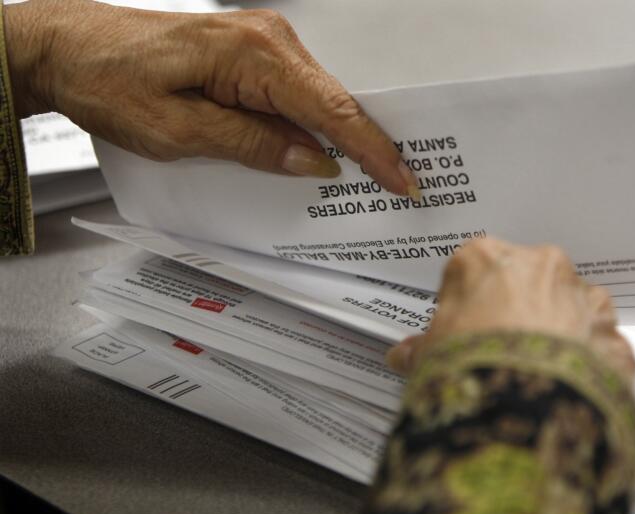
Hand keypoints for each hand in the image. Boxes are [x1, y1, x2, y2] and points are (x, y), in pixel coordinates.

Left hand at [4, 0, 417, 195]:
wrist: (65, 44)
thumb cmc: (107, 77)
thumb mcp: (178, 131)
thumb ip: (252, 146)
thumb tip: (312, 162)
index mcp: (254, 54)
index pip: (333, 110)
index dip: (373, 150)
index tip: (404, 180)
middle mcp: (267, 40)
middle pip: (335, 102)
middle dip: (367, 147)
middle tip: (398, 187)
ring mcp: (260, 43)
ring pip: (317, 100)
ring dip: (338, 139)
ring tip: (367, 178)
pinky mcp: (248, 55)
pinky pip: (293, 95)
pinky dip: (309, 126)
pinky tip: (316, 152)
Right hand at [386, 237, 634, 377]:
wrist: (520, 408)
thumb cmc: (468, 368)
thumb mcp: (428, 356)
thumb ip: (422, 347)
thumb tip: (406, 356)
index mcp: (487, 258)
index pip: (473, 270)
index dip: (468, 304)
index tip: (462, 329)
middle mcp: (540, 266)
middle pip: (527, 281)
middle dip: (517, 310)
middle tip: (498, 350)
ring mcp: (581, 298)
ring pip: (570, 305)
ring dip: (559, 329)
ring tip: (536, 372)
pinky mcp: (611, 335)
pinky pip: (600, 344)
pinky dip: (589, 362)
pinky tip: (569, 387)